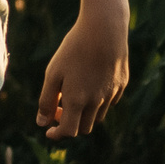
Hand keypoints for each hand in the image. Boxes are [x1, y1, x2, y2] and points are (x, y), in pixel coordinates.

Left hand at [36, 13, 128, 139]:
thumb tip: (42, 122)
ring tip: (72, 95)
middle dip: (70, 124)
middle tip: (58, 110)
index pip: (69, 131)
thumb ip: (46, 100)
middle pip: (84, 128)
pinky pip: (110, 101)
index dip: (57, 134)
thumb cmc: (73, 49)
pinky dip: (98, 101)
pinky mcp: (122, 84)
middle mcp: (97, 102)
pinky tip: (90, 84)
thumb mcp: (53, 73)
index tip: (49, 131)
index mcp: (78, 101)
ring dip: (84, 114)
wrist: (103, 28)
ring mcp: (112, 93)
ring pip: (97, 116)